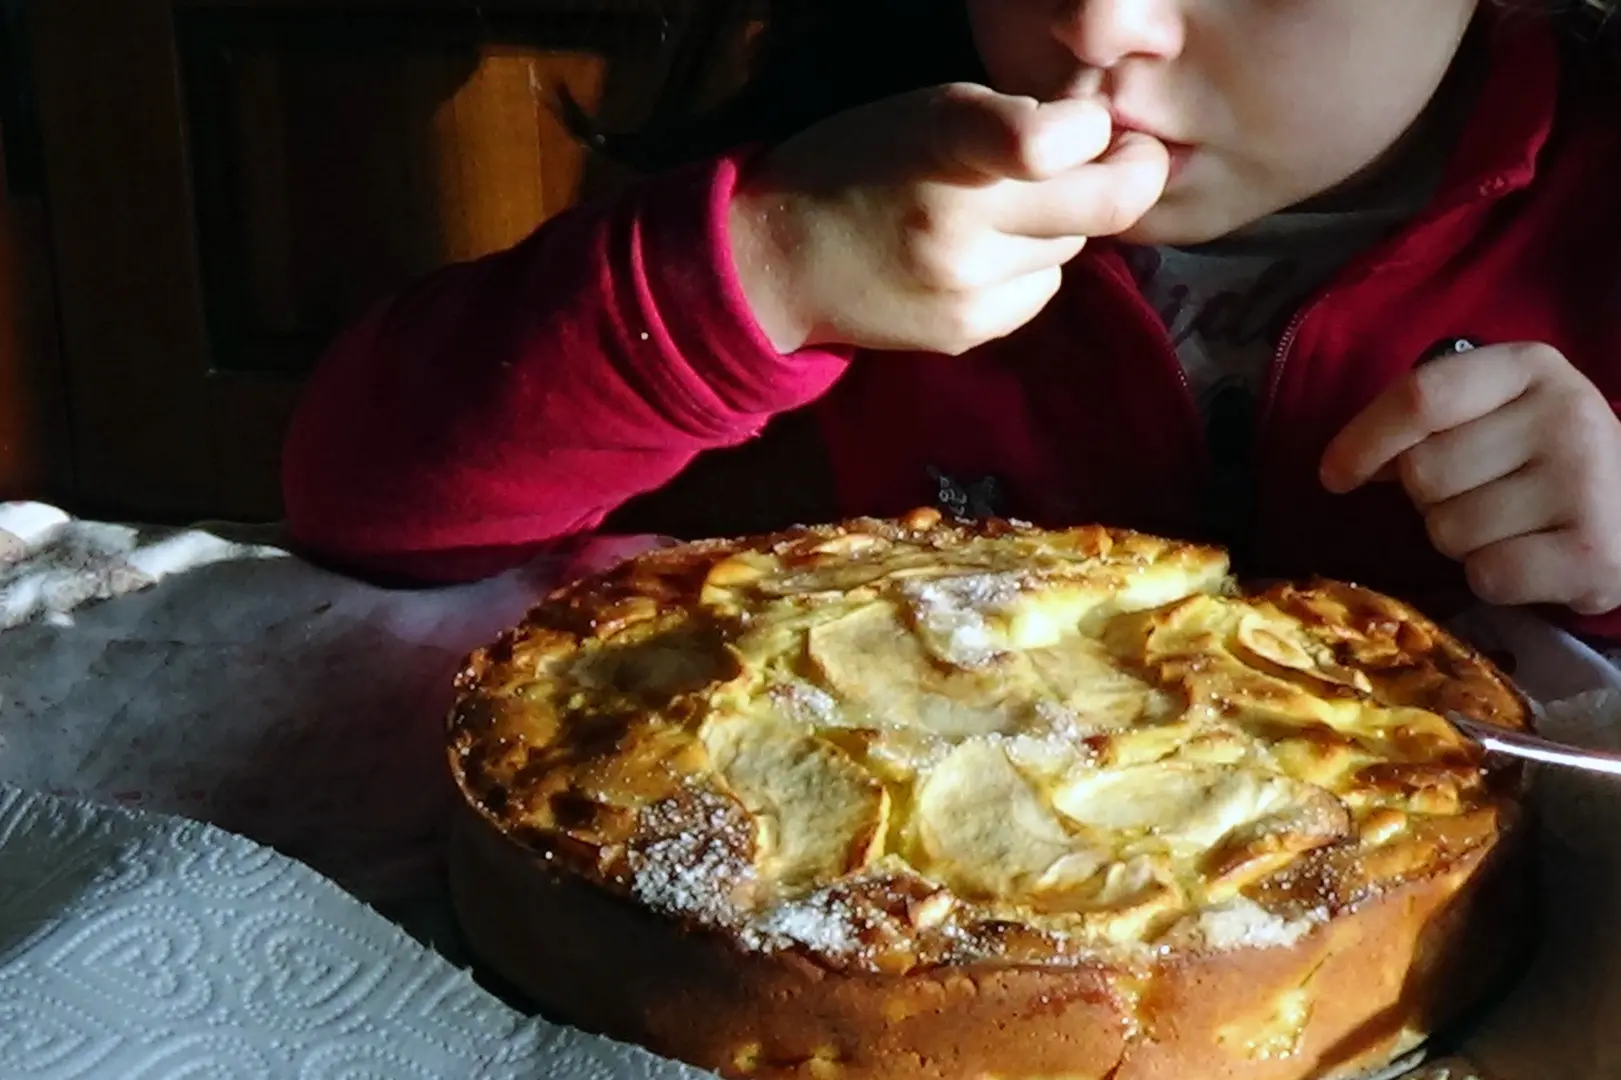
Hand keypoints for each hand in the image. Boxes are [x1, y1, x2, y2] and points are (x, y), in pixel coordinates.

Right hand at [728, 83, 1169, 354]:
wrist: (778, 258)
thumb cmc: (858, 163)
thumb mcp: (928, 111)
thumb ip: (1015, 118)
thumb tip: (1106, 132)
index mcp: (947, 144)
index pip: (1055, 142)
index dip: (1098, 131)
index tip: (1096, 126)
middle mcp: (961, 223)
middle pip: (1105, 206)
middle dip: (1125, 177)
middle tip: (1119, 161)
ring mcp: (967, 288)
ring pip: (1072, 249)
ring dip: (1058, 226)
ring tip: (1000, 213)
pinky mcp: (968, 331)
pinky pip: (1041, 291)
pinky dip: (1027, 270)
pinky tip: (978, 257)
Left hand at [1320, 343, 1620, 614]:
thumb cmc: (1546, 458)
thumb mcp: (1494, 412)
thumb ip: (1425, 421)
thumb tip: (1347, 464)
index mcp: (1530, 367)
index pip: (1421, 398)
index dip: (1364, 440)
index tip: (1333, 475)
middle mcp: (1565, 417)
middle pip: (1423, 473)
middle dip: (1428, 497)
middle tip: (1479, 493)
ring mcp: (1586, 485)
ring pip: (1447, 531)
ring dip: (1460, 539)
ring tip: (1511, 523)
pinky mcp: (1592, 554)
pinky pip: (1485, 576)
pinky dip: (1492, 578)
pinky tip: (1531, 556)